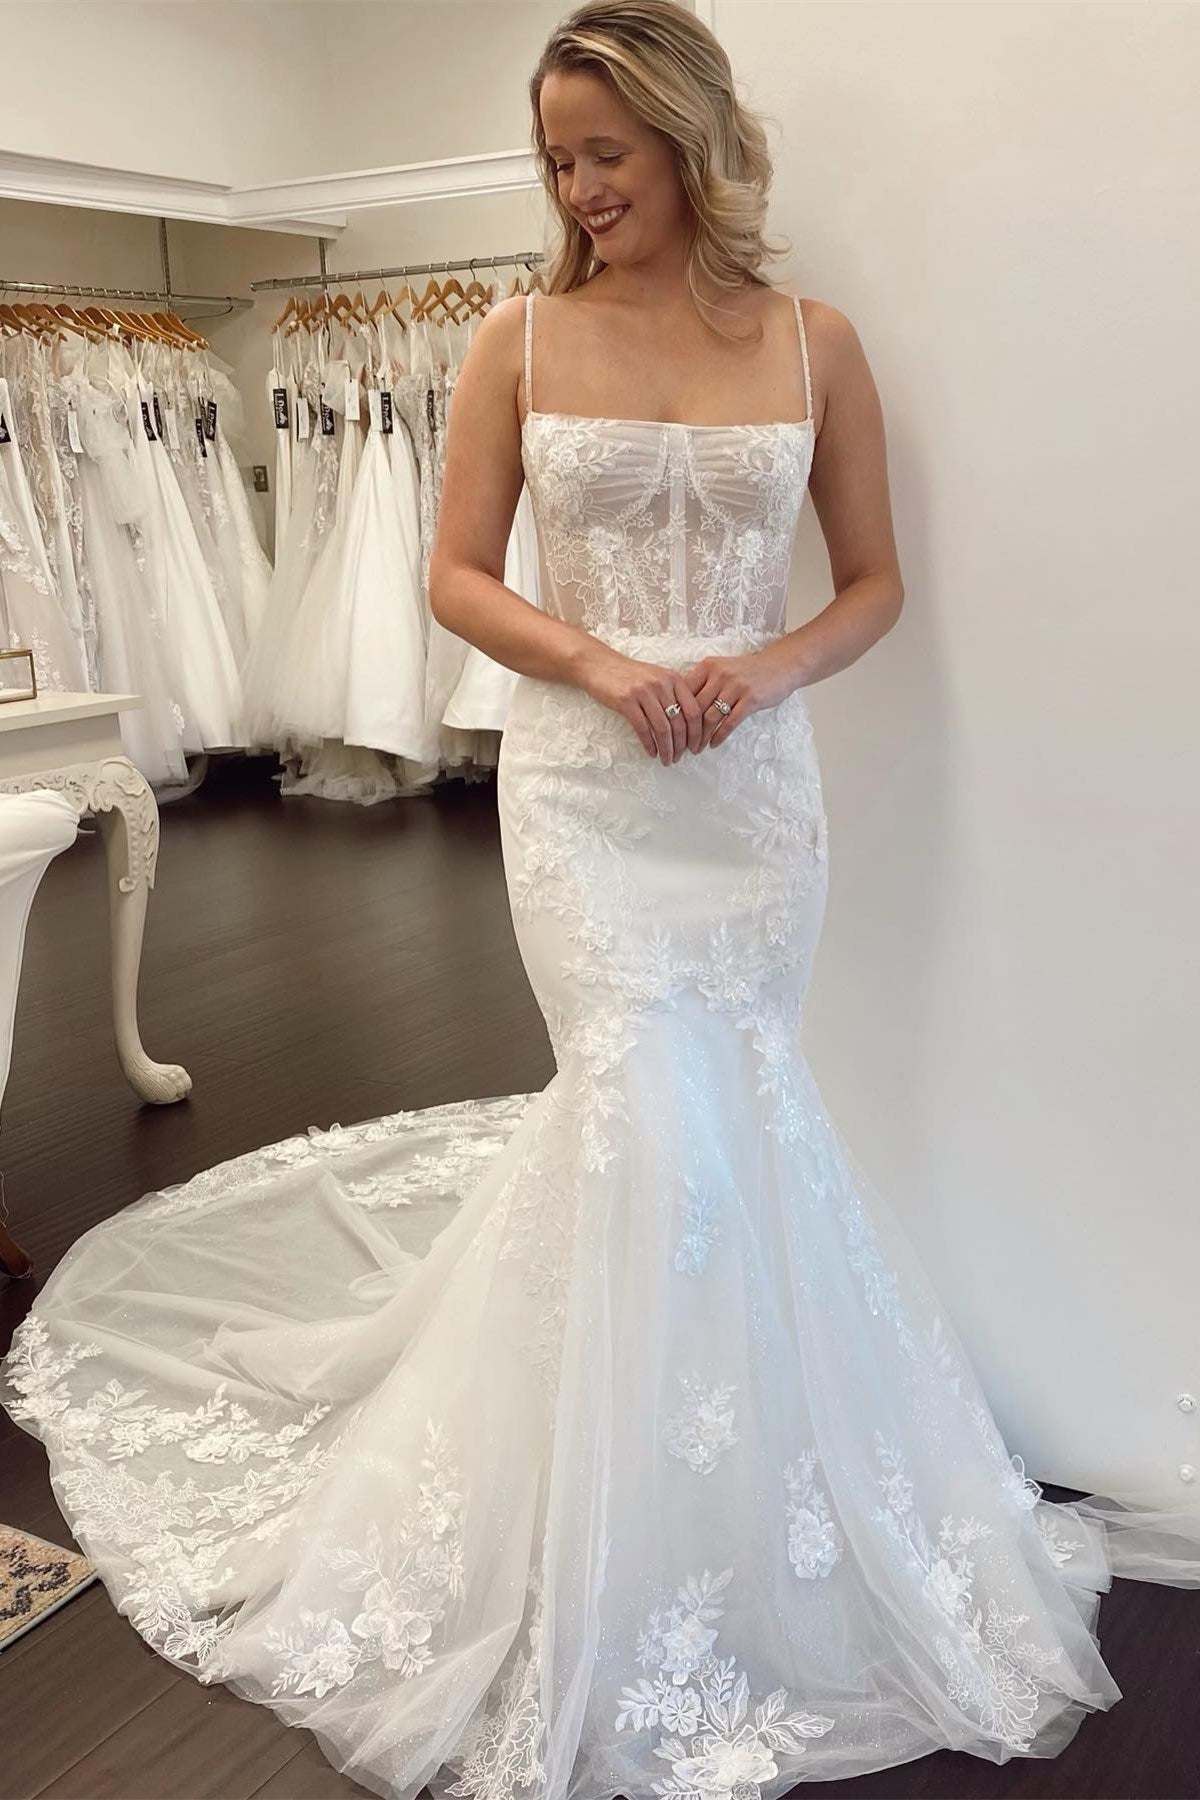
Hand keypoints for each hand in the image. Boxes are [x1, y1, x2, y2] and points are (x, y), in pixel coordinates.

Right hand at [576, 647, 705, 762]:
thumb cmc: (630, 675)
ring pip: (663, 729)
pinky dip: (649, 744)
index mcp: (673, 679)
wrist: (600, 665)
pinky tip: (652, 753)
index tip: (696, 747)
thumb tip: (687, 725)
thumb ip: (673, 695)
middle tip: (680, 758)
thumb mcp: (657, 678)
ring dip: (667, 749)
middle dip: (682, 745)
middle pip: (679, 722)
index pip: (693, 711)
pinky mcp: (626, 701)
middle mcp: (662, 684)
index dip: (697, 733)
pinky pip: (643, 729)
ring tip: (667, 760)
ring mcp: (644, 692)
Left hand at [684, 644, 800, 749]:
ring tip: (696, 748)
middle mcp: (719, 675)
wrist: (779, 666)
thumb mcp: (722, 670)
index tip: (671, 729)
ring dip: (701, 737)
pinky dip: (719, 736)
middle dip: (686, 730)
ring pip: (710, 717)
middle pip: (695, 708)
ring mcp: (735, 687)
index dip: (676, 713)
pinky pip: (730, 722)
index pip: (684, 692)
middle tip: (681, 745)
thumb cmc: (746, 672)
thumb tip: (679, 707)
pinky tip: (713, 744)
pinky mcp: (750, 699)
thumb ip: (703, 684)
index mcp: (707, 666)